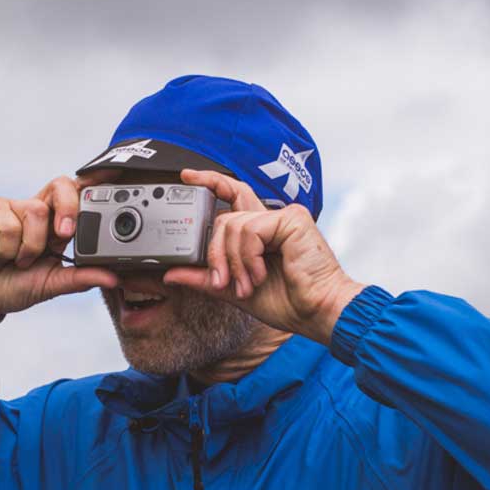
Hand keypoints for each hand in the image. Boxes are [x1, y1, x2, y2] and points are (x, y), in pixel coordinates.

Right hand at [0, 174, 120, 315]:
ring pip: (36, 211)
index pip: (77, 195)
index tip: (110, 186)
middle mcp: (36, 210)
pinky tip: (0, 254)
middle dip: (68, 207)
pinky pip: (9, 222)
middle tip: (64, 235)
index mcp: (55, 223)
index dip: (92, 187)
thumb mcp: (53, 284)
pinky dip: (8, 246)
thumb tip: (113, 278)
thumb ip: (81, 278)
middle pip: (61, 185)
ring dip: (30, 245)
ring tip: (20, 260)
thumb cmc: (13, 286)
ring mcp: (12, 207)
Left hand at [161, 169, 364, 345]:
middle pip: (224, 216)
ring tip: (249, 284)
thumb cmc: (288, 302)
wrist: (317, 312)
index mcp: (261, 233)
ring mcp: (283, 216)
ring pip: (233, 226)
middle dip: (215, 252)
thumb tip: (171, 274)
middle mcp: (272, 220)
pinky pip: (250, 230)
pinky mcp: (292, 219)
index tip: (187, 176)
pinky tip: (261, 273)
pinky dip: (248, 257)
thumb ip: (205, 279)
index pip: (232, 197)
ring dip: (234, 262)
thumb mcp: (235, 290)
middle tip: (220, 280)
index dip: (210, 183)